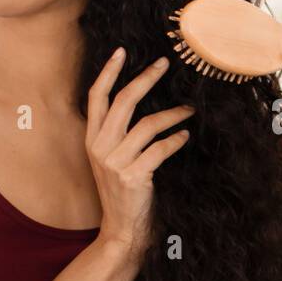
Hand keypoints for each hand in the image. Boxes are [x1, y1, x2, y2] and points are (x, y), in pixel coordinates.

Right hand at [85, 50, 193, 262]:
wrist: (121, 229)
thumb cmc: (123, 191)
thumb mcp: (112, 159)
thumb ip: (119, 133)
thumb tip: (142, 100)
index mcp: (92, 140)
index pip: (96, 98)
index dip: (108, 72)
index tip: (122, 51)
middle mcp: (100, 148)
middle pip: (123, 102)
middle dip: (146, 78)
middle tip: (165, 64)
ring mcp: (115, 163)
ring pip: (148, 124)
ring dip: (173, 114)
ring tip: (189, 110)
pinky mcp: (134, 176)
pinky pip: (161, 149)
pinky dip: (176, 140)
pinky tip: (186, 135)